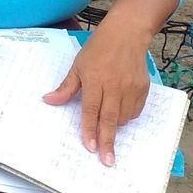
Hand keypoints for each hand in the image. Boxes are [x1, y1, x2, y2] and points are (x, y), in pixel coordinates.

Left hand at [43, 22, 152, 167]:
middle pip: (110, 119)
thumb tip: (49, 101)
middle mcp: (114, 85)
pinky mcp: (143, 87)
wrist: (127, 32)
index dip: (90, 130)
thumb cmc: (98, 48)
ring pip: (123, 117)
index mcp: (95, 79)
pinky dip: (127, 116)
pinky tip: (120, 110)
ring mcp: (130, 87)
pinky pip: (135, 111)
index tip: (90, 147)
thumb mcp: (78, 65)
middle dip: (107, 141)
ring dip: (115, 126)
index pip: (91, 110)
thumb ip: (66, 87)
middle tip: (107, 160)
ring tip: (108, 125)